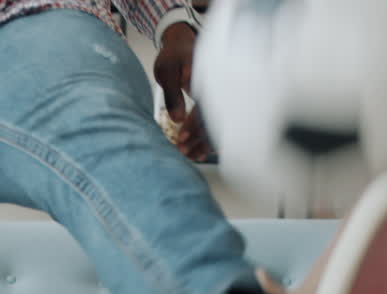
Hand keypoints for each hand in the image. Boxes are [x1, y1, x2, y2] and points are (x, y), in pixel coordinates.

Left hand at [153, 23, 212, 162]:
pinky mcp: (216, 101)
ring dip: (205, 141)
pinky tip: (202, 151)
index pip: (205, 105)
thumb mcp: (167, 71)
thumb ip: (172, 95)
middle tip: (185, 153)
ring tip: (192, 156)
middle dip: (201, 138)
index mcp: (209, 77)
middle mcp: (218, 86)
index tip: (181, 137)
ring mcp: (219, 94)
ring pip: (217, 121)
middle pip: (215, 117)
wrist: (182, 45)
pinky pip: (216, 120)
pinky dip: (209, 136)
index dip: (194, 124)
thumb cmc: (173, 56)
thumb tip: (177, 120)